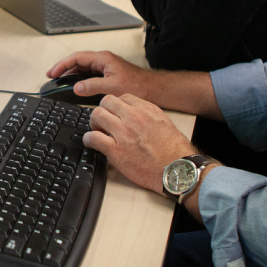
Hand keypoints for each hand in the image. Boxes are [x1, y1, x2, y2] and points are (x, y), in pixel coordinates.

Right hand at [47, 51, 153, 100]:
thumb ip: (92, 86)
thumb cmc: (137, 86)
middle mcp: (103, 60)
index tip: (53, 73)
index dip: (62, 65)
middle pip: (78, 61)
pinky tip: (75, 86)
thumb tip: (76, 87)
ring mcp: (105, 66)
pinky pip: (89, 74)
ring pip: (83, 67)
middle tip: (52, 76)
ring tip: (59, 81)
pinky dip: (79, 78)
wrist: (152, 89)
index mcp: (103, 59)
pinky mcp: (108, 74)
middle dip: (63, 68)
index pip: (77, 58)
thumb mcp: (112, 87)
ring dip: (70, 73)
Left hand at [84, 93, 204, 193]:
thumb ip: (148, 116)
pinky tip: (92, 143)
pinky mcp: (116, 150)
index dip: (116, 106)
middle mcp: (133, 117)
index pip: (122, 97)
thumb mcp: (164, 123)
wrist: (177, 169)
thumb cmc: (175, 151)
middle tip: (103, 122)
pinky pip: (93, 138)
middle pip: (106, 101)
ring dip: (94, 123)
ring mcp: (123, 133)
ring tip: (97, 131)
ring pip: (97, 115)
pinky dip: (88, 139)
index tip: (115, 114)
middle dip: (103, 110)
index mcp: (146, 110)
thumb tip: (136, 116)